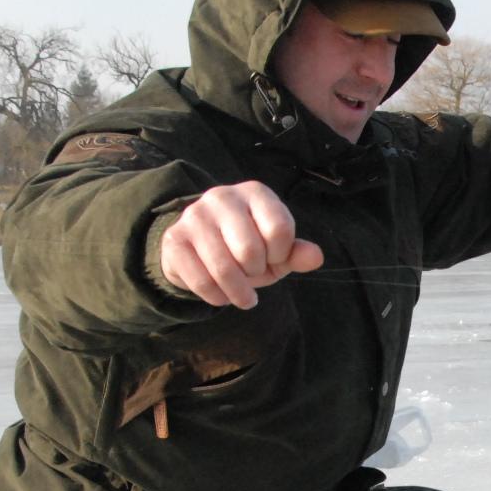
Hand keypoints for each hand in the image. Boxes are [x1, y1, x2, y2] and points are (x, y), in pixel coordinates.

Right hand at [159, 181, 323, 309]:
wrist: (200, 249)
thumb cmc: (248, 247)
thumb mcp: (276, 251)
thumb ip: (296, 253)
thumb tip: (316, 257)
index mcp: (255, 193)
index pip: (279, 229)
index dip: (281, 254)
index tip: (274, 258)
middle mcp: (222, 196)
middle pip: (250, 251)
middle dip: (257, 272)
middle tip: (254, 273)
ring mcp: (195, 216)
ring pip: (224, 268)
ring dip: (239, 292)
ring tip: (244, 296)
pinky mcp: (175, 239)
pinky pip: (201, 280)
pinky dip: (217, 297)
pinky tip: (222, 296)